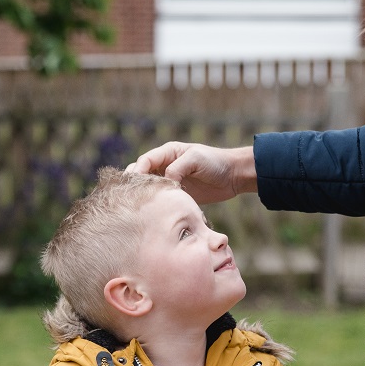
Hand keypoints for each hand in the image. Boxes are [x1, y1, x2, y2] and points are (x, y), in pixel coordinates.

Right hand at [126, 142, 256, 203]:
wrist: (233, 176)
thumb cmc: (215, 162)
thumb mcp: (196, 159)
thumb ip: (177, 168)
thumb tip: (164, 182)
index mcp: (167, 153)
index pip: (145, 160)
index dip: (137, 172)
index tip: (134, 184)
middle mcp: (165, 166)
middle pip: (142, 173)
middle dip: (135, 183)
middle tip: (131, 197)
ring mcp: (170, 181)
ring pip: (149, 188)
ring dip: (144, 195)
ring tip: (137, 206)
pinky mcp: (177, 195)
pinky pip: (161, 199)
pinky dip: (155, 204)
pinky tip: (151, 212)